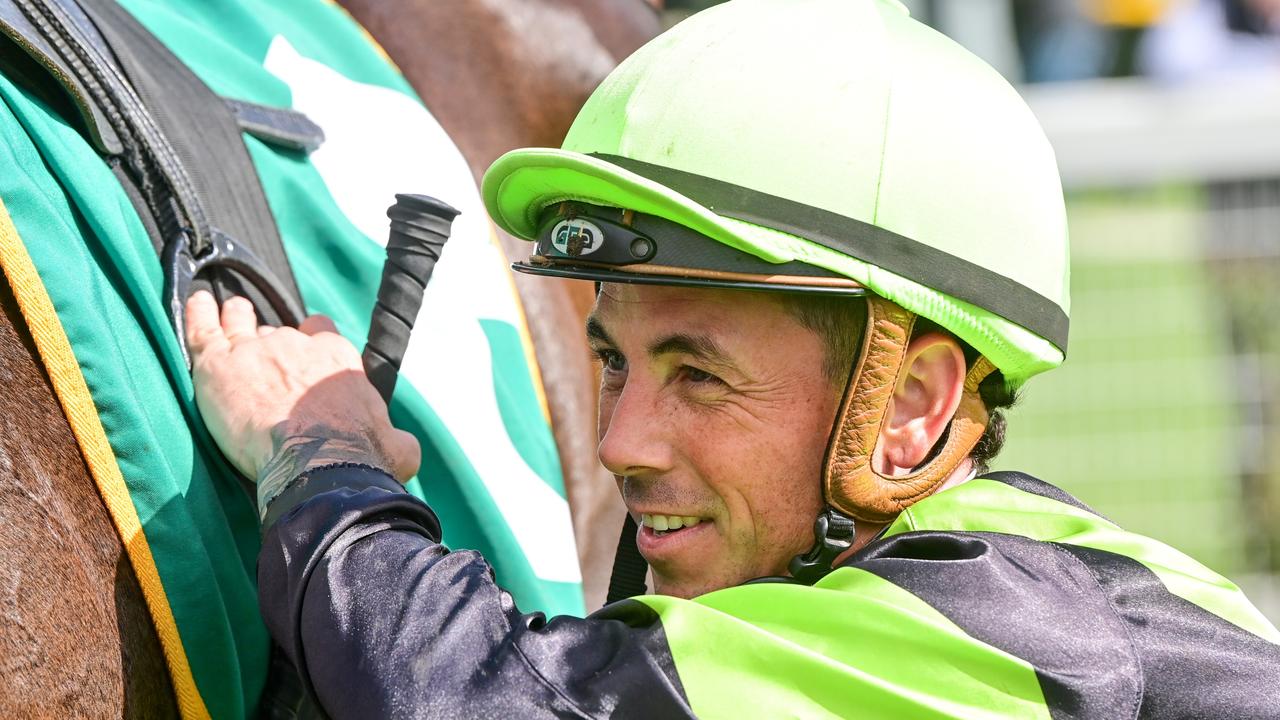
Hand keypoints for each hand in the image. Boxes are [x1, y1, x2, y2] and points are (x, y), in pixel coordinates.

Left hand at [186, 291, 419, 509]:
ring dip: (237, 318)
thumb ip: (399, 441)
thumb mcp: (395, 448)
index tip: (306, 354)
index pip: (321, 331)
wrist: (318, 461)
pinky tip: (196, 303)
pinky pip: (203, 328)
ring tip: (233, 314)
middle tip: (263, 364)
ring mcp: (254, 349)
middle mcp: (296, 345)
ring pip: (241, 323)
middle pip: (278, 334)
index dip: (312, 340)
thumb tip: (407, 450)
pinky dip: (198, 314)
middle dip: (271, 345)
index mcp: (336, 358)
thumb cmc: (360, 455)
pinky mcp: (218, 364)